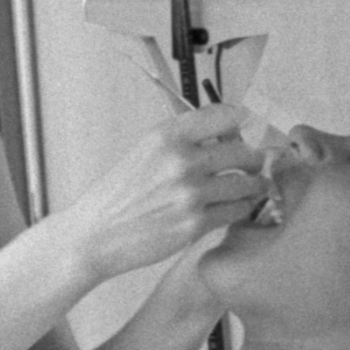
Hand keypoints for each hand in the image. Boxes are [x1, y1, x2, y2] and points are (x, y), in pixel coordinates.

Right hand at [55, 105, 267, 283]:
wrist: (97, 234)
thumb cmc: (119, 193)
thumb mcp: (146, 150)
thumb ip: (184, 139)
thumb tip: (226, 133)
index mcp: (167, 135)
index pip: (225, 115)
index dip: (242, 122)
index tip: (246, 130)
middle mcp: (181, 160)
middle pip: (243, 151)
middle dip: (252, 158)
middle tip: (252, 164)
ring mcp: (190, 194)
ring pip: (246, 183)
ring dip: (253, 185)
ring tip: (251, 187)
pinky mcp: (195, 224)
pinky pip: (237, 210)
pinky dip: (240, 208)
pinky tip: (233, 207)